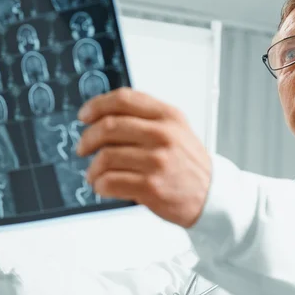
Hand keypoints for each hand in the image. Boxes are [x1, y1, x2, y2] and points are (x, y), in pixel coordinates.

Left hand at [77, 88, 211, 227]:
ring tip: (94, 174)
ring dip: (93, 168)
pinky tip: (103, 186)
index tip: (84, 115)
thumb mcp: (177, 129)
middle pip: (108, 127)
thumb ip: (148, 117)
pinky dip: (100, 185)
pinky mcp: (151, 187)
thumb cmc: (189, 164)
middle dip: (88, 139)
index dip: (97, 105)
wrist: (212, 195)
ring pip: (105, 157)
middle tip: (83, 148)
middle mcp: (163, 135)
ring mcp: (157, 161)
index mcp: (168, 116)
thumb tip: (105, 115)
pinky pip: (110, 182)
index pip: (123, 99)